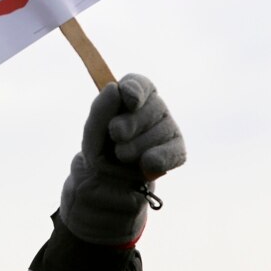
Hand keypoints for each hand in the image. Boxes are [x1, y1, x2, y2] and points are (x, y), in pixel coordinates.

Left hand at [60, 74, 185, 245]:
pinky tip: (145, 165)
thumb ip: (100, 110)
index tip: (128, 99)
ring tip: (123, 156)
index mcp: (133, 97)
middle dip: (128, 124)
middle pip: (151, 107)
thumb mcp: (93, 134)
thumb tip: (114, 88)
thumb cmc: (101, 153)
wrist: (108, 186)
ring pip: (159, 132)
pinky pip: (173, 152)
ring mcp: (168, 129)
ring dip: (134, 148)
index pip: (140, 84)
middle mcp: (154, 108)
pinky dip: (156, 159)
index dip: (136, 89)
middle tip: (116, 137)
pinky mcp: (177, 150)